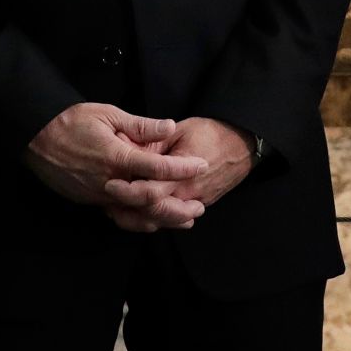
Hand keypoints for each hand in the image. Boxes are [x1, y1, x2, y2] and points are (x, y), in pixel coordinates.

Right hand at [25, 103, 207, 222]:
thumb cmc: (71, 121)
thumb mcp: (108, 114)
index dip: (182, 167)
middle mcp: (110, 181)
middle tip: (199, 205)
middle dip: (178, 205)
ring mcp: (99, 196)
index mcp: (116, 156)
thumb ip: (141, 125)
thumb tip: (169, 127)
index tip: (201, 165)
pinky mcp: (90, 202)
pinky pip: (120, 216)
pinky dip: (140, 220)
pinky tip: (153, 221)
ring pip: (136, 215)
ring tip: (185, 219)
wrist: (36, 137)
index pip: (157, 167)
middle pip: (150, 201)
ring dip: (163, 219)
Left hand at [102, 115, 253, 224]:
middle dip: (128, 209)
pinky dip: (155, 218)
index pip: (150, 191)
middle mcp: (188, 194)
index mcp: (182, 174)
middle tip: (109, 201)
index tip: (110, 184)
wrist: (241, 145)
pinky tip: (138, 213)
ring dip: (139, 218)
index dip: (128, 190)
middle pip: (153, 212)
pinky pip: (172, 218)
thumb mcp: (180, 131)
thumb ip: (155, 142)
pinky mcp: (197, 205)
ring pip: (162, 220)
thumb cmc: (211, 133)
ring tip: (117, 210)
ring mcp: (193, 203)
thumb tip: (129, 144)